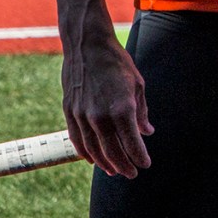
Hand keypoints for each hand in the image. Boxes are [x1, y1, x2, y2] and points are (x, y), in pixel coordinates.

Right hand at [62, 34, 153, 177]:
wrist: (88, 45)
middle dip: (124, 165)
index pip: (132, 143)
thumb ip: (141, 111)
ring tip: (114, 170)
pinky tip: (93, 159)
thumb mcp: (137, 83)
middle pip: (113, 152)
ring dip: (105, 163)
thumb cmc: (117, 62)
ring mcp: (82, 115)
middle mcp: (100, 116)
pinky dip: (86, 153)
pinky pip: (77, 140)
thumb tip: (147, 131)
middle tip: (132, 173)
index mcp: (122, 108)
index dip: (140, 157)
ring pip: (94, 150)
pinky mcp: (70, 111)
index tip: (145, 164)